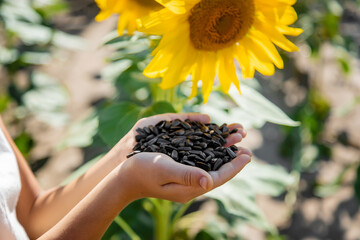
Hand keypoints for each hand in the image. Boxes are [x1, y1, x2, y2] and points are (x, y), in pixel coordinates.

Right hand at [115, 113, 250, 202]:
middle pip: (218, 170)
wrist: (124, 175)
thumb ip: (186, 174)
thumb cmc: (141, 170)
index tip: (248, 154)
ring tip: (234, 138)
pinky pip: (200, 162)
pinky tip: (214, 142)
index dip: (235, 166)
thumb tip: (210, 180)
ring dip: (223, 152)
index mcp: (190, 187)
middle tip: (245, 141)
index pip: (219, 177)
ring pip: (210, 165)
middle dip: (232, 156)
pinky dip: (210, 151)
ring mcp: (185, 178)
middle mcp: (191, 184)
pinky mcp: (179, 171)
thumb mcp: (163, 168)